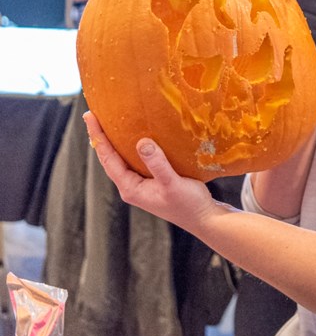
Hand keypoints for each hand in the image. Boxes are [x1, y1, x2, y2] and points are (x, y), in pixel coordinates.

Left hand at [83, 111, 216, 229]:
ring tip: (110, 123)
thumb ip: (157, 164)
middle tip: (93, 115)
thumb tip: (142, 142)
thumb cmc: (189, 204)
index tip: (90, 116)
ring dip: (116, 142)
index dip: (99, 137)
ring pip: (123, 160)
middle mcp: (132, 187)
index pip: (108, 158)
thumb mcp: (172, 183)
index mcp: (130, 188)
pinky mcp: (154, 182)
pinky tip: (138, 138)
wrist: (205, 220)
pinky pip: (137, 161)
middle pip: (110, 159)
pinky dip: (132, 147)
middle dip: (101, 138)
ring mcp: (142, 185)